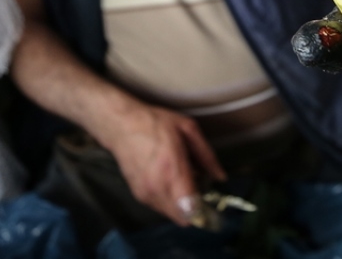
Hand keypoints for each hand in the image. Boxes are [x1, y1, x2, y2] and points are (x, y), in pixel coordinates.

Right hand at [96, 101, 226, 224]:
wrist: (121, 125)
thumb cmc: (155, 123)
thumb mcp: (187, 129)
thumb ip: (206, 155)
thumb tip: (220, 176)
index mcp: (172, 169)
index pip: (190, 208)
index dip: (204, 210)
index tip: (209, 199)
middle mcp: (158, 187)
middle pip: (183, 218)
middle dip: (195, 209)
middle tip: (198, 189)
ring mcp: (146, 193)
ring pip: (172, 215)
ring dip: (182, 206)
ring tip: (182, 183)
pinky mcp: (138, 195)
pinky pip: (161, 208)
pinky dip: (169, 201)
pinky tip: (169, 182)